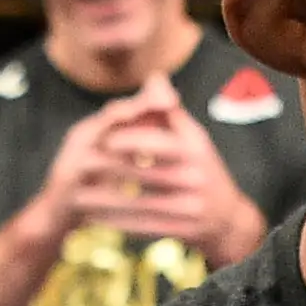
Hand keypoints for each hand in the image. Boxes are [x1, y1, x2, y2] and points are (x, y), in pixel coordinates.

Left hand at [29, 85, 260, 257]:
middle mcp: (197, 176)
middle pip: (146, 173)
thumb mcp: (193, 136)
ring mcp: (193, 205)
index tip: (100, 139)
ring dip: (106, 201)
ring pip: (141, 203)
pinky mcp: (185, 229)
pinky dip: (117, 223)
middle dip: (110, 170)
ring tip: (78, 197)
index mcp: (196, 147)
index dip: (128, 139)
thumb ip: (168, 109)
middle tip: (78, 168)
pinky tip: (94, 219)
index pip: (158, 140)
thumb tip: (154, 76)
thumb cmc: (201, 168)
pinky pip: (145, 226)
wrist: (228, 217)